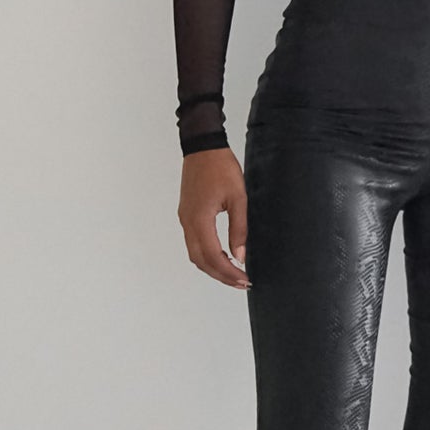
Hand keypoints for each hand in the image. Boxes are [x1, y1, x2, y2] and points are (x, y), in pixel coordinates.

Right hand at [178, 146, 250, 288]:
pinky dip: (207, 254)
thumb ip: (239, 229)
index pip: (213, 256)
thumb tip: (241, 256)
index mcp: (200, 219)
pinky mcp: (186, 214)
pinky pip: (194, 242)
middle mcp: (188, 222)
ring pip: (195, 254)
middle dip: (221, 275)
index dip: (229, 272)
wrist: (202, 147)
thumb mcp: (238, 198)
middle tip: (241, 282)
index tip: (245, 279)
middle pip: (200, 261)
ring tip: (233, 273)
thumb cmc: (221, 168)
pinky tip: (223, 255)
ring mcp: (185, 219)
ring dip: (213, 267)